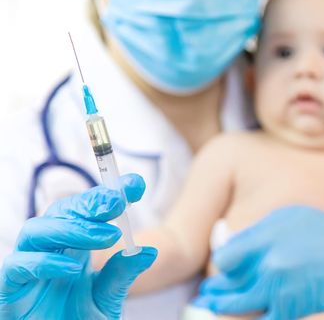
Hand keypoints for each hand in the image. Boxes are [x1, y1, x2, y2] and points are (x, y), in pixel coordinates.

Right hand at [0, 174, 156, 319]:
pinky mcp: (10, 289)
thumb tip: (149, 251)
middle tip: (119, 201)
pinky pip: (17, 266)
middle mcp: (50, 251)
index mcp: (73, 247)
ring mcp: (28, 267)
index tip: (136, 185)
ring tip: (108, 236)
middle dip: (91, 202)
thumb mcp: (107, 299)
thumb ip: (121, 275)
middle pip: (62, 212)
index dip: (108, 194)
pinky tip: (73, 269)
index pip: (87, 211)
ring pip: (37, 229)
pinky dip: (44, 263)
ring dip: (73, 228)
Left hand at [194, 206, 323, 318]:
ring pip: (238, 308)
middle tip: (207, 297)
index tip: (223, 270)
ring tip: (215, 308)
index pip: (225, 258)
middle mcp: (270, 264)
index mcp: (268, 237)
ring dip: (224, 309)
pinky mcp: (291, 310)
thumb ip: (260, 232)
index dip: (222, 267)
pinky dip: (249, 319)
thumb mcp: (292, 218)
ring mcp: (280, 289)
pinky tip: (240, 318)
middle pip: (228, 286)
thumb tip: (231, 246)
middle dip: (216, 293)